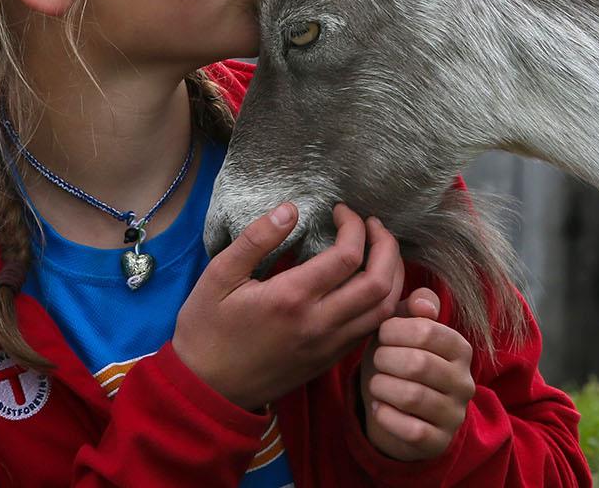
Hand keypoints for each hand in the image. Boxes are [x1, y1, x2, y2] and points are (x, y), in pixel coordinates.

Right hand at [174, 202, 403, 409]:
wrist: (206, 390)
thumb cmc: (207, 329)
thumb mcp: (219, 276)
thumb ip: (256, 239)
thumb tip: (291, 208)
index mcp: (291, 298)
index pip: (348, 256)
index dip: (354, 225)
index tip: (341, 210)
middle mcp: (318, 324)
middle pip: (379, 283)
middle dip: (386, 246)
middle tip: (373, 225)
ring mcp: (328, 346)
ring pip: (384, 310)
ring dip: (392, 275)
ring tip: (380, 250)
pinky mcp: (329, 360)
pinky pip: (371, 330)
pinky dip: (383, 303)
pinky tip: (371, 283)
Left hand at [359, 287, 475, 461]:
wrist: (401, 412)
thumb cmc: (400, 361)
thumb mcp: (404, 331)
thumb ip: (413, 309)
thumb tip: (422, 303)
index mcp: (460, 349)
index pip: (427, 330)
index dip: (395, 329)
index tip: (381, 334)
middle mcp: (464, 381)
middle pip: (419, 364)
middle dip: (386, 359)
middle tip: (376, 360)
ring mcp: (454, 414)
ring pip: (413, 397)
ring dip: (383, 387)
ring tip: (375, 383)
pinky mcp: (439, 441)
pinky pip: (411, 430)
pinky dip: (386, 416)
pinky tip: (378, 407)